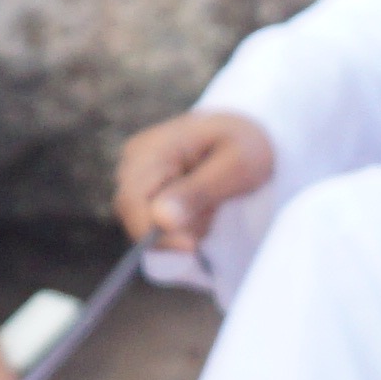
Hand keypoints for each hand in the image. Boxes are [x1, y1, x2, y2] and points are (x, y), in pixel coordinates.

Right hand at [108, 112, 274, 257]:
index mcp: (152, 148)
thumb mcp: (236, 166)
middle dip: (176, 228)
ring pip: (147, 223)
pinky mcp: (148, 187)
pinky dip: (183, 223)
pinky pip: (156, 221)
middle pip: (136, 216)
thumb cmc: (246, 144)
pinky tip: (204, 206)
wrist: (249, 132)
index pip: (131, 201)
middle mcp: (135, 159)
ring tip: (213, 203)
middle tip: (214, 212)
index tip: (191, 247)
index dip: (153, 231)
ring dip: (183, 225)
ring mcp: (138, 173)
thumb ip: (198, 192)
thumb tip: (161, 220)